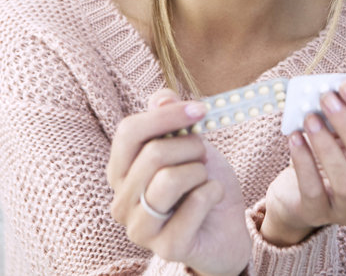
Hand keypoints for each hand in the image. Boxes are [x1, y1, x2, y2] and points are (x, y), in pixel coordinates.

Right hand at [107, 88, 250, 275]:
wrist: (225, 228)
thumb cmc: (200, 184)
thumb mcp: (188, 145)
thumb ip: (171, 120)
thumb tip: (162, 97)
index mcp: (120, 171)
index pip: (128, 132)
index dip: (166, 115)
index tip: (201, 110)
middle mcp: (121, 201)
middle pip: (153, 153)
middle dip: (191, 147)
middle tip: (203, 157)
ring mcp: (139, 228)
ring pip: (170, 179)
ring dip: (200, 172)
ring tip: (204, 179)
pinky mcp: (166, 248)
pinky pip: (195, 203)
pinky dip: (213, 192)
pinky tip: (213, 198)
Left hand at [262, 79, 345, 245]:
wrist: (297, 194)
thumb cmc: (328, 156)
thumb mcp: (342, 136)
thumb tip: (338, 88)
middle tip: (328, 98)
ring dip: (327, 145)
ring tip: (309, 118)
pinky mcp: (319, 216)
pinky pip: (313, 191)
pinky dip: (303, 162)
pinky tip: (294, 138)